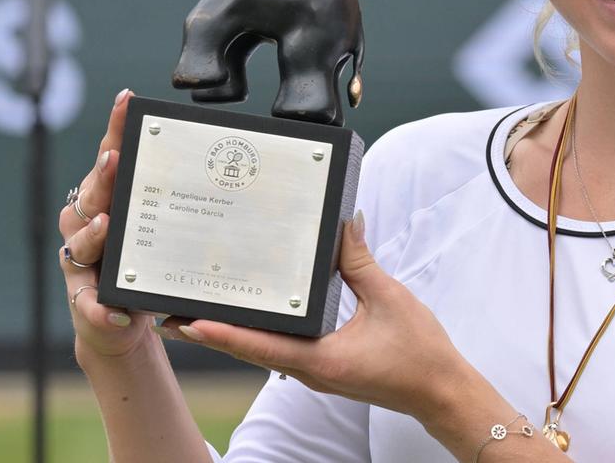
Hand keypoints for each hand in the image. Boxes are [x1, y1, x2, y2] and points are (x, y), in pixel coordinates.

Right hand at [59, 88, 158, 359]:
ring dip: (93, 234)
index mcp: (106, 200)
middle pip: (91, 194)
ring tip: (106, 225)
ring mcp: (80, 263)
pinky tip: (116, 311)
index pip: (110, 157)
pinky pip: (89, 304)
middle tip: (115, 159)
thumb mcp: (158, 231)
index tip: (128, 99)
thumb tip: (222, 165)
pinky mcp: (84, 302)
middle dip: (102, 176)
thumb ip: (174, 203)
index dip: (116, 128)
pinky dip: (101, 307)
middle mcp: (84, 224)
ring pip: (80, 244)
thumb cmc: (141, 267)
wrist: (116, 322)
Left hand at [175, 213, 478, 421]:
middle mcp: (309, 371)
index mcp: (321, 360)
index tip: (188, 321)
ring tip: (196, 313)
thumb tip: (344, 221)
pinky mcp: (322, 367)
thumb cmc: (421, 353)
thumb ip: (360, 261)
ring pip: (261, 352)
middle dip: (212, 332)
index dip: (221, 333)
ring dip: (230, 334)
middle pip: (249, 350)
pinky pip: (280, 350)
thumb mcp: (390, 299)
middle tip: (173, 313)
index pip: (259, 346)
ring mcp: (314, 372)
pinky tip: (247, 317)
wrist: (441, 392)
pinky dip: (257, 335)